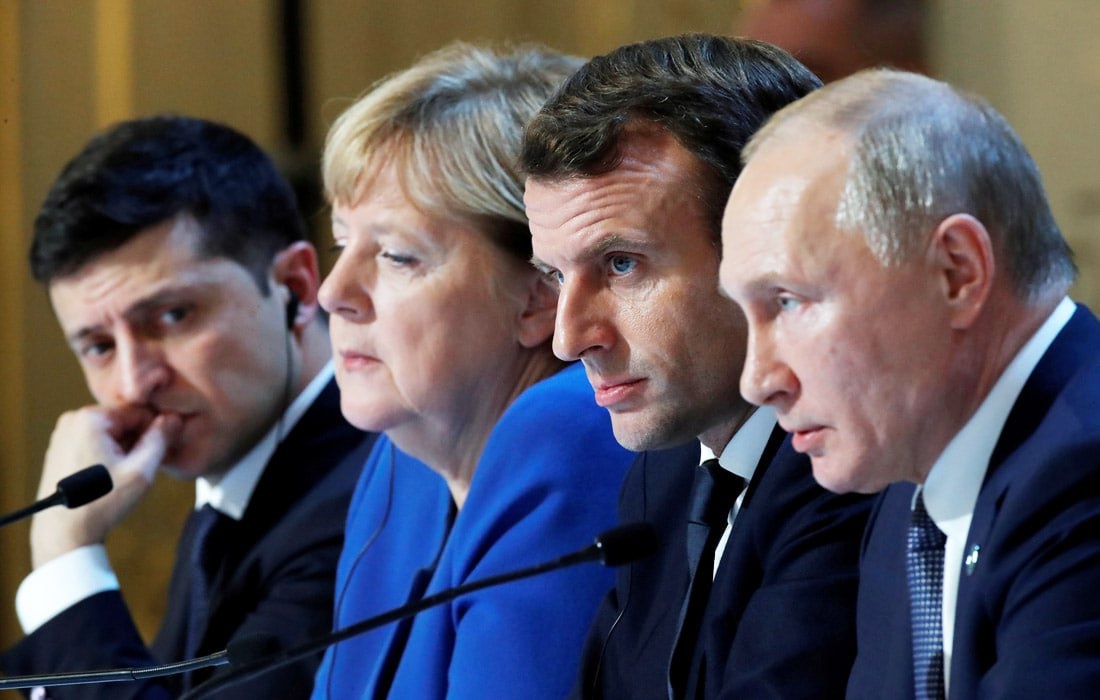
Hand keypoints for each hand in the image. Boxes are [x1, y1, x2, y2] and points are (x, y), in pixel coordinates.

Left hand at [29, 405, 182, 568]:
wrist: (63, 533)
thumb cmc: (102, 502)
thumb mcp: (140, 471)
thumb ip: (160, 440)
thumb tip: (173, 418)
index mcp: (91, 419)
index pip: (138, 413)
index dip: (155, 431)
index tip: (161, 452)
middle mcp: (72, 420)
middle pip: (122, 422)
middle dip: (137, 441)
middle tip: (141, 468)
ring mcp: (63, 435)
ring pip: (109, 433)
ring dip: (123, 450)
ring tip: (124, 476)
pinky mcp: (59, 450)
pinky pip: (94, 443)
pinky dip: (107, 456)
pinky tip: (109, 478)